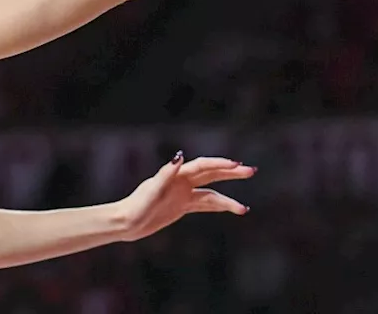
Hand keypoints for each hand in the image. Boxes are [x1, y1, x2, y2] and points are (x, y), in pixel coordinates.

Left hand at [112, 152, 255, 242]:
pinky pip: (204, 204)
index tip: (237, 165)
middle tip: (251, 170)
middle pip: (212, 174)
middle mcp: (182, 181)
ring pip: (211, 194)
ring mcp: (183, 194)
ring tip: (244, 209)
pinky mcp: (182, 206)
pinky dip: (218, 206)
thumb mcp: (152, 189)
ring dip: (228, 199)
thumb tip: (180, 156)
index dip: (221, 164)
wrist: (126, 222)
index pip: (204, 166)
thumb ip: (166, 172)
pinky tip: (230, 209)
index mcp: (177, 174)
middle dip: (231, 173)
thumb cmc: (137, 205)